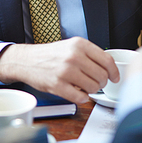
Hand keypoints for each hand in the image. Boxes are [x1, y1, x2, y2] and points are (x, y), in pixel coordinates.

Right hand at [0, 37, 119, 103]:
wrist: (27, 60)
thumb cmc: (50, 55)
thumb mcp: (71, 46)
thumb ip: (90, 54)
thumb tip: (109, 67)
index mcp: (79, 44)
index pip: (107, 60)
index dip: (114, 72)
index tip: (115, 77)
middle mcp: (74, 56)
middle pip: (102, 76)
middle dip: (102, 82)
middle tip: (97, 83)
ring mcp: (66, 71)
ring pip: (93, 87)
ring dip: (92, 90)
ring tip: (85, 87)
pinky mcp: (58, 85)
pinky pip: (80, 97)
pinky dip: (82, 98)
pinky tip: (78, 92)